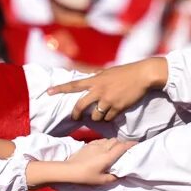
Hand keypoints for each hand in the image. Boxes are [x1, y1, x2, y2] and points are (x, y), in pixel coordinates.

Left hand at [47, 58, 170, 121]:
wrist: (142, 75)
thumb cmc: (125, 72)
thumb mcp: (107, 72)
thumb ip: (96, 77)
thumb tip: (87, 78)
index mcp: (95, 80)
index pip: (73, 85)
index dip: (60, 89)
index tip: (48, 92)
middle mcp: (99, 90)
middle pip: (80, 106)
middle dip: (75, 114)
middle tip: (74, 118)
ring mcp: (108, 100)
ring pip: (95, 116)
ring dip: (96, 117)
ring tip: (101, 114)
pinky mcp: (118, 107)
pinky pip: (108, 118)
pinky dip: (109, 117)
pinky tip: (113, 113)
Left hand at [59, 138, 134, 184]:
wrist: (69, 170)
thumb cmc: (86, 176)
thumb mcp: (101, 181)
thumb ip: (112, 178)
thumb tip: (120, 175)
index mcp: (108, 157)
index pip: (122, 147)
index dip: (131, 144)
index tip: (136, 144)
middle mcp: (103, 148)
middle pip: (116, 141)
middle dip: (122, 143)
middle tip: (125, 148)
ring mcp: (95, 145)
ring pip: (108, 139)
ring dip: (114, 142)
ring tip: (115, 148)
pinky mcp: (88, 144)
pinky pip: (100, 140)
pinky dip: (105, 142)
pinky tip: (103, 147)